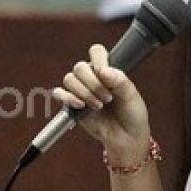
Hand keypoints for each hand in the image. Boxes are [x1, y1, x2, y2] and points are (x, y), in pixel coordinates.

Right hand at [53, 44, 152, 164]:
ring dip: (84, 93)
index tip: (106, 75)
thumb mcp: (131, 95)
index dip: (99, 60)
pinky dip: (68, 98)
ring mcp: (80, 90)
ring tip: (98, 106)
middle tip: (107, 98)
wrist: (127, 138)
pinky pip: (59, 94)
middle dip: (93, 83)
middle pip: (80, 67)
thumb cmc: (132, 114)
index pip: (96, 52)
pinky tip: (81, 105)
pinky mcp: (71, 104)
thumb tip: (104, 71)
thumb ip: (119, 80)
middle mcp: (92, 77)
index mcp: (107, 69)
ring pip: (69, 79)